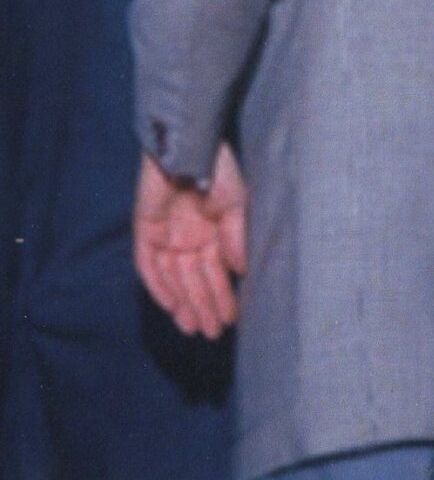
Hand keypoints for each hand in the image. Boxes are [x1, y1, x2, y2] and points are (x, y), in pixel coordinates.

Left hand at [134, 143, 246, 337]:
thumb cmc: (217, 170)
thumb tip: (242, 272)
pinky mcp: (144, 233)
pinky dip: (159, 287)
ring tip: (194, 329)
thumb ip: (237, 238)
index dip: (224, 295)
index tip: (233, 318)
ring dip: (184, 304)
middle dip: (205, 307)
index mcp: (214, 231)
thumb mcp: (237, 203)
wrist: (187, 146)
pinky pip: (148, 267)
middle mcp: (190, 238)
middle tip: (213, 334)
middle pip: (195, 280)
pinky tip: (171, 307)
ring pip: (174, 279)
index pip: (218, 271)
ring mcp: (166, 237)